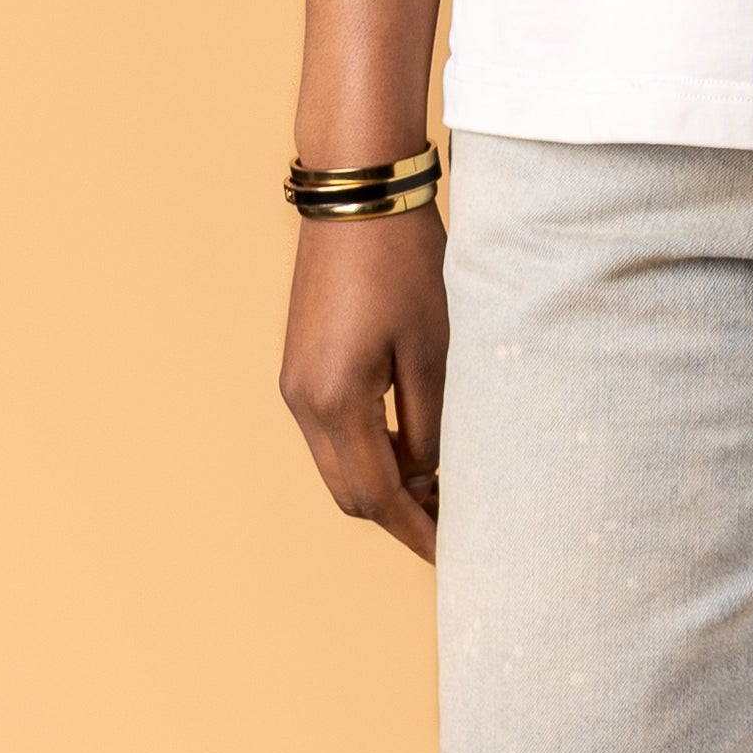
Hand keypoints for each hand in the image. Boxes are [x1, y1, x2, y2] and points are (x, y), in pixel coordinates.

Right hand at [280, 210, 449, 556]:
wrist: (358, 197)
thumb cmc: (405, 264)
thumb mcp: (436, 349)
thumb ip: (431, 424)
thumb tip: (429, 475)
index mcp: (335, 402)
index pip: (377, 496)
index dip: (418, 530)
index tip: (455, 555)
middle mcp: (303, 402)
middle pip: (351, 494)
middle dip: (401, 517)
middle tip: (457, 527)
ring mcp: (296, 386)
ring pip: (340, 466)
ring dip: (386, 485)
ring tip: (443, 488)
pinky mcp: (302, 367)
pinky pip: (334, 434)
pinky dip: (371, 452)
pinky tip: (414, 446)